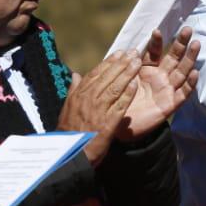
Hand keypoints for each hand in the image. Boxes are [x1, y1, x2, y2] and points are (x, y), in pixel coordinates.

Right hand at [57, 51, 139, 166]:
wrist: (70, 153)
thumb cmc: (69, 131)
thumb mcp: (67, 108)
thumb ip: (74, 90)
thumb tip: (76, 74)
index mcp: (78, 95)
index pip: (96, 74)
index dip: (109, 62)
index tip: (120, 53)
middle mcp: (88, 100)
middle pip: (107, 77)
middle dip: (122, 63)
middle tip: (134, 52)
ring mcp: (98, 111)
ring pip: (114, 88)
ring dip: (127, 74)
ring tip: (138, 62)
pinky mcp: (107, 123)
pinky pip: (119, 106)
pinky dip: (126, 95)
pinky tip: (135, 84)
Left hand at [117, 27, 200, 139]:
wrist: (118, 128)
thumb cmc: (117, 103)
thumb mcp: (116, 82)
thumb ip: (119, 68)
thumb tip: (122, 50)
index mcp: (145, 70)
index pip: (154, 52)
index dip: (156, 42)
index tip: (156, 31)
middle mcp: (159, 78)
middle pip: (173, 57)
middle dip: (181, 44)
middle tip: (188, 29)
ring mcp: (166, 90)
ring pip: (182, 71)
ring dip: (190, 58)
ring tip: (196, 44)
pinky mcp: (170, 104)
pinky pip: (183, 93)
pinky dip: (189, 84)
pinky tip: (195, 73)